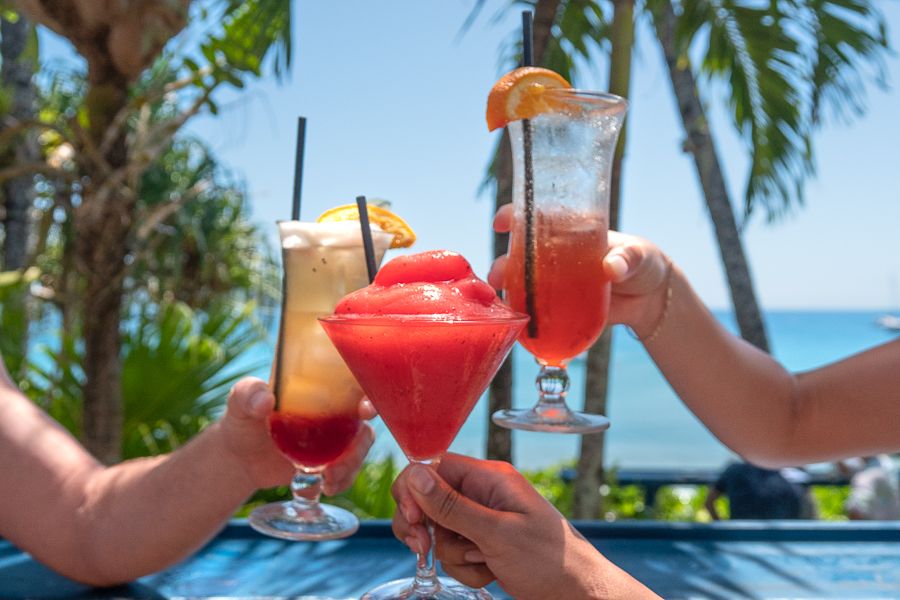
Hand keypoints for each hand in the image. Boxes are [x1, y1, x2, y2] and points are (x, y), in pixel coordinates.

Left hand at [218, 378, 375, 492]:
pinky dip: (344, 479)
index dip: (367, 395)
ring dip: (352, 465)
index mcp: (319, 388)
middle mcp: (333, 411)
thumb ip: (248, 395)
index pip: (353, 385)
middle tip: (343, 461)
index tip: (364, 411)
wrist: (240, 459)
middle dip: (361, 443)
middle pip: (363, 422)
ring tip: (329, 480)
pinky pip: (349, 468)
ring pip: (359, 448)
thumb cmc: (242, 420)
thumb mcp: (240, 403)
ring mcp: (334, 437)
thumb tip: (266, 400)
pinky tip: (327, 487)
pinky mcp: (330, 460)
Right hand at [391, 453, 655, 599]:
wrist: (579, 594)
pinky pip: (455, 552)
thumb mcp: (497, 533)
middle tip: (426, 549)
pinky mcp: (485, 544)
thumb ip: (452, 506)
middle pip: (428, 500)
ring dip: (453, 556)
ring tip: (483, 564)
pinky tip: (489, 574)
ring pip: (440, 532)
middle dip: (425, 528)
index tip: (414, 521)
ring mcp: (484, 520)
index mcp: (489, 477)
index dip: (413, 491)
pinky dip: (466, 569)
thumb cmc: (550, 560)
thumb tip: (415, 476)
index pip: (433, 467)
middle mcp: (483, 493)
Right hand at [488, 204, 671, 337]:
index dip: (514, 216)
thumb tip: (611, 268)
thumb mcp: (637, 254)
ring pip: (523, 283)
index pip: (536, 216)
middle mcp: (555, 254)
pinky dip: (527, 318)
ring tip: (505, 303)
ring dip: (509, 292)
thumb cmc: (642, 262)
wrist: (650, 298)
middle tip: (498, 276)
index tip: (501, 223)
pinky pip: (539, 310)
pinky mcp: (561, 307)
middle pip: (520, 254)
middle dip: (503, 264)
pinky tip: (520, 326)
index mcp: (569, 230)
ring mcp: (556, 281)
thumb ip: (626, 258)